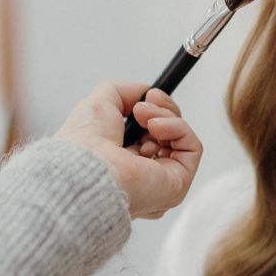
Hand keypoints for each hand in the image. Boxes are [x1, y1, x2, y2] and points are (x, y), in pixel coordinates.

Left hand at [55, 82, 202, 218]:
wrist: (85, 167)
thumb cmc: (84, 145)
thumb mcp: (100, 102)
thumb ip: (123, 91)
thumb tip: (145, 92)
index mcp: (124, 162)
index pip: (151, 134)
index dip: (153, 112)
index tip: (146, 96)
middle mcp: (144, 174)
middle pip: (169, 133)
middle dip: (160, 111)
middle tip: (142, 106)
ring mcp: (162, 180)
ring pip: (180, 137)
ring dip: (166, 116)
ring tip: (144, 116)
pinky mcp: (178, 183)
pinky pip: (192, 147)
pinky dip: (178, 128)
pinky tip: (156, 127)